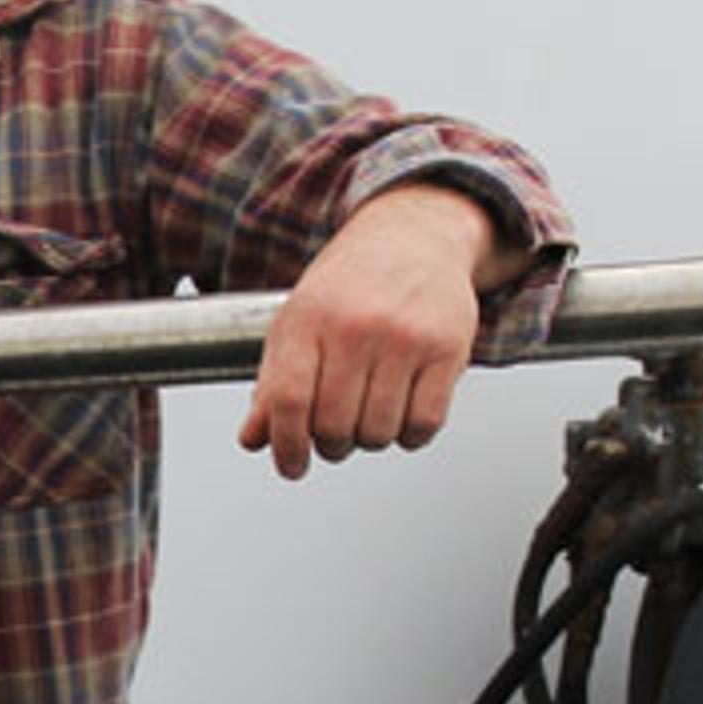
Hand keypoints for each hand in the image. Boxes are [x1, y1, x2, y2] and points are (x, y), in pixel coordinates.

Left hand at [239, 185, 503, 479]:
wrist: (412, 237)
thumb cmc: (349, 285)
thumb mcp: (297, 322)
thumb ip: (273, 382)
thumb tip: (254, 439)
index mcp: (309, 319)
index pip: (289, 400)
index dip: (286, 445)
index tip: (291, 466)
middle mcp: (356, 326)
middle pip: (335, 425)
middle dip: (331, 445)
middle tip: (334, 436)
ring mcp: (405, 338)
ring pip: (380, 432)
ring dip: (370, 440)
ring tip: (367, 416)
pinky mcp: (448, 349)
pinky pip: (425, 423)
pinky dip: (410, 435)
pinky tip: (401, 416)